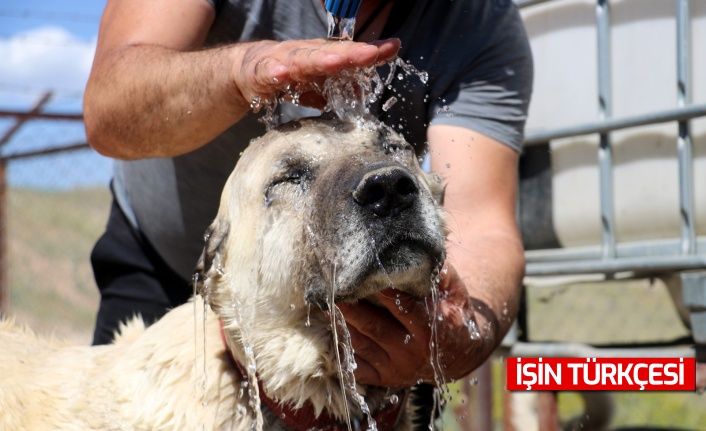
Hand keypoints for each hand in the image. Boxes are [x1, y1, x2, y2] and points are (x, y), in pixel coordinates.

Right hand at [231, 38, 400, 110]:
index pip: (349, 52)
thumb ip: (339, 87)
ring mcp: (282, 61)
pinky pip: (268, 73)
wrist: (246, 71)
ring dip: (319, 60)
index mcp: (322, 56)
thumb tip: (362, 94)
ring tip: (335, 62)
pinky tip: (281, 74)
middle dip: (352, 53)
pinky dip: (275, 72)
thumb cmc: (287, 74)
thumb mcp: (317, 82)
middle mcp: (305, 54)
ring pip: (302, 59)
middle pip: (330, 52)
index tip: (392, 47)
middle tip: (371, 53)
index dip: (369, 51)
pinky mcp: (260, 73)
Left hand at [337, 264, 481, 387]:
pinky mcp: (385, 378)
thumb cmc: (453, 314)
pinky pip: (356, 367)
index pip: (400, 305)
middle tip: (330, 287)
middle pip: (373, 325)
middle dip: (349, 306)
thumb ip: (441, 274)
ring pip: (360, 343)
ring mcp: (396, 366)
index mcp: (430, 326)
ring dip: (340, 323)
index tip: (361, 272)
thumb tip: (422, 253)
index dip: (380, 289)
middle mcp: (412, 350)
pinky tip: (329, 330)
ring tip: (322, 303)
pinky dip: (340, 350)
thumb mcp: (456, 292)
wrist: (460, 354)